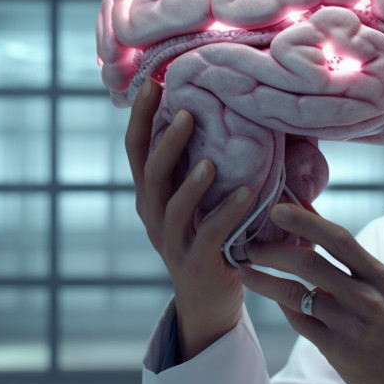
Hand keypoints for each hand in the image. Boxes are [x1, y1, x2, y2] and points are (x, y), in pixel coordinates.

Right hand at [125, 79, 257, 360]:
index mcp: (150, 193)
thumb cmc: (209, 236)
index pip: (137, 148)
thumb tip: (220, 107)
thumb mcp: (195, 198)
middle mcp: (153, 214)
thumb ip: (197, 161)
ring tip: (209, 161)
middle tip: (187, 112)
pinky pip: (209, 236)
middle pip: (150, 174)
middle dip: (167, 142)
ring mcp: (171, 241)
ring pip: (173, 207)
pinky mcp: (195, 263)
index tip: (154, 81)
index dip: (142, 116)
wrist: (208, 301)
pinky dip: (226, 214)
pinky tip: (246, 194)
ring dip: (191, 183)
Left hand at [238, 204, 383, 383]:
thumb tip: (313, 219)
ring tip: (244, 269)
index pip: (339, 239)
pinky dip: (282, 306)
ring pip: (296, 294)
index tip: (278, 209)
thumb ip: (351, 260)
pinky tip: (271, 296)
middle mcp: (366, 298)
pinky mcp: (337, 350)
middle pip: (310, 264)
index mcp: (379, 276)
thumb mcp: (382, 288)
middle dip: (274, 251)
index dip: (306, 222)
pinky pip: (299, 322)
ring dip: (265, 280)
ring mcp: (350, 326)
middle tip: (250, 244)